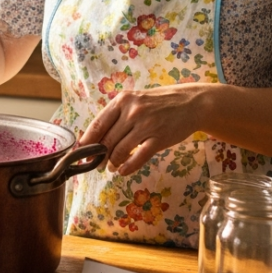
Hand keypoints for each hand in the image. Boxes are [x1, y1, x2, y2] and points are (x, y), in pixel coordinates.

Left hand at [79, 85, 208, 175]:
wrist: (190, 103)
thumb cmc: (159, 103)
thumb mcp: (135, 101)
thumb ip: (117, 115)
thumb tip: (96, 137)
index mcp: (122, 100)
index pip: (97, 124)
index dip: (86, 141)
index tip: (80, 152)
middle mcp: (132, 111)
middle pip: (107, 140)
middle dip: (99, 156)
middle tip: (96, 164)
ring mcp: (146, 125)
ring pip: (120, 150)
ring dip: (113, 163)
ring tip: (111, 167)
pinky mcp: (159, 139)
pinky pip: (138, 157)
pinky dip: (128, 167)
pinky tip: (123, 172)